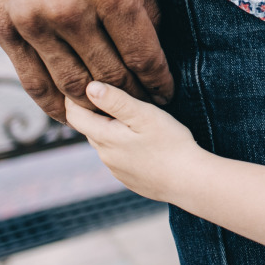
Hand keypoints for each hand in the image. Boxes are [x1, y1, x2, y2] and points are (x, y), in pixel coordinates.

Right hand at [0, 0, 172, 121]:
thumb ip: (144, 0)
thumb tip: (154, 42)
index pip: (144, 56)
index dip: (160, 81)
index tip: (168, 92)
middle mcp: (75, 14)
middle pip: (112, 77)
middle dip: (134, 97)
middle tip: (145, 107)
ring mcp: (36, 24)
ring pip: (74, 85)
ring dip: (97, 106)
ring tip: (112, 114)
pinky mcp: (5, 29)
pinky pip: (33, 80)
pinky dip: (54, 103)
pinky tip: (70, 112)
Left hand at [66, 81, 200, 202]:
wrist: (190, 182)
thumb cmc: (171, 145)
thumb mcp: (145, 115)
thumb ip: (116, 101)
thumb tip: (88, 87)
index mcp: (105, 138)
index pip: (73, 115)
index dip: (74, 97)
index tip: (85, 82)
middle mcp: (105, 156)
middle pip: (89, 127)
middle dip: (96, 111)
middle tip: (114, 94)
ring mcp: (116, 169)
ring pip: (105, 142)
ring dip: (112, 129)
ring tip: (133, 118)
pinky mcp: (129, 178)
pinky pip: (119, 157)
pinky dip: (125, 145)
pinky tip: (145, 142)